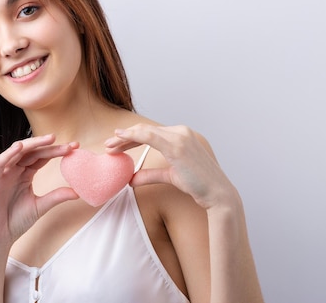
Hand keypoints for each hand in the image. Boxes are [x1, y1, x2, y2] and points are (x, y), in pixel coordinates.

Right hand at [0, 134, 78, 248]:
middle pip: (32, 152)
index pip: (42, 157)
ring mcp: (3, 174)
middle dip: (49, 146)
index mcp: (25, 174)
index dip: (57, 151)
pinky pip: (0, 163)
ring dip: (32, 144)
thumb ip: (56, 196)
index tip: (74, 148)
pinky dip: (9, 154)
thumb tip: (78, 192)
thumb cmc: (16, 221)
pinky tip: (20, 147)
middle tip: (67, 144)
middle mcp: (14, 170)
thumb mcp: (41, 206)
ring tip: (49, 139)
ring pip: (17, 152)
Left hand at [104, 124, 237, 209]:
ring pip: (145, 131)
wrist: (217, 194)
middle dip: (124, 137)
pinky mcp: (178, 146)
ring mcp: (180, 137)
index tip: (116, 144)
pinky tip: (121, 139)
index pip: (151, 132)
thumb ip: (151, 174)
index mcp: (182, 135)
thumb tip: (131, 179)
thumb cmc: (198, 185)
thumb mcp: (170, 176)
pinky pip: (150, 136)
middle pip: (145, 130)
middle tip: (108, 145)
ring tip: (110, 145)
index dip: (131, 137)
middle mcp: (181, 132)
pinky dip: (134, 136)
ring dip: (125, 137)